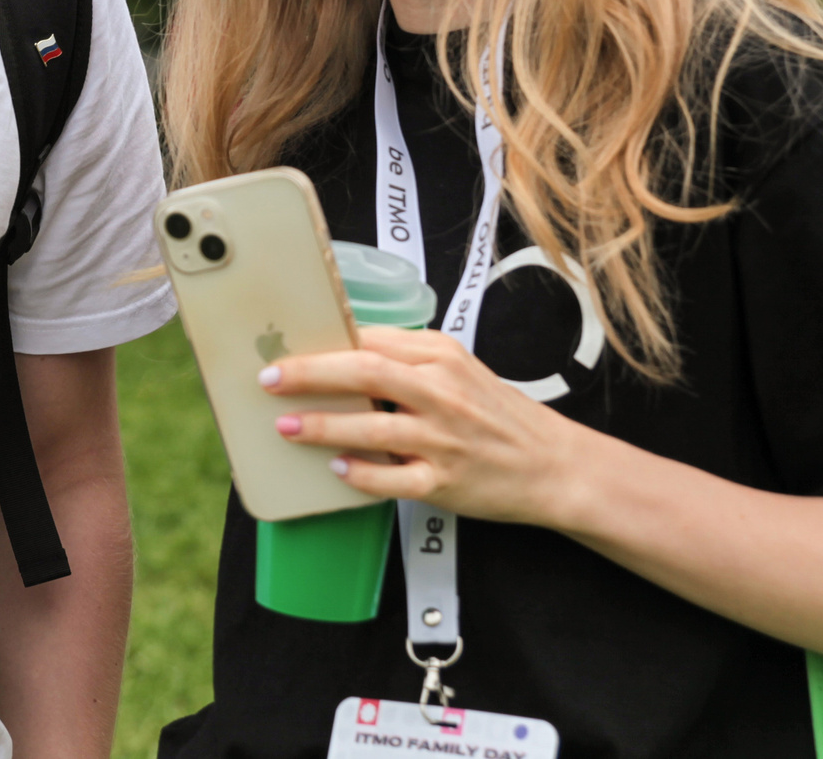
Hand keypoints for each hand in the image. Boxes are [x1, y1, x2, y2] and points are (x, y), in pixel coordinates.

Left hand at [259, 324, 594, 529]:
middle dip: (308, 374)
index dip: (320, 343)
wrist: (553, 465)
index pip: (370, 340)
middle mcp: (441, 392)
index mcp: (441, 356)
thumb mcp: (457, 367)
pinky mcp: (444, 483)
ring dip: (321, 425)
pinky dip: (359, 473)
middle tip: (268, 379)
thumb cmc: (498, 414)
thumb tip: (341, 350)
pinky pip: (390, 479)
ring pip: (371, 427)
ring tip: (286, 426)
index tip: (283, 347)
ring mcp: (442, 440)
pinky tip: (336, 468)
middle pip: (364, 372)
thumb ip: (406, 356)